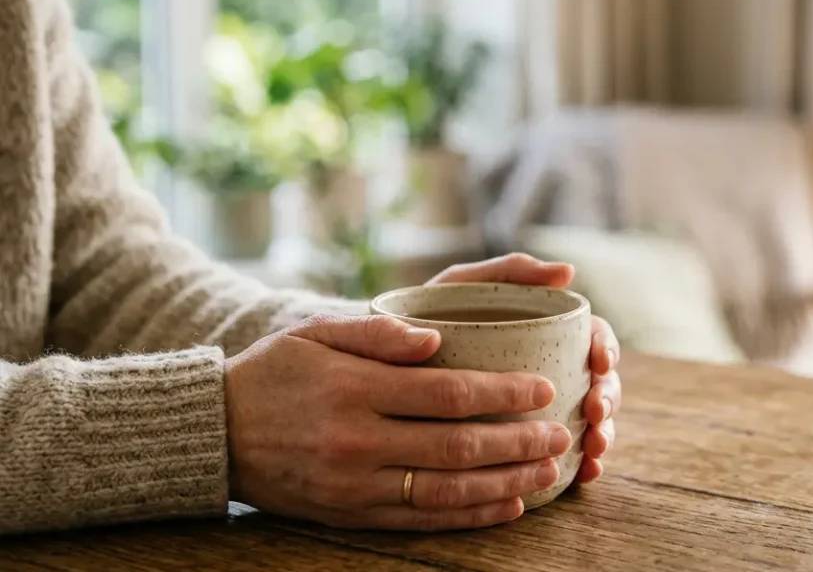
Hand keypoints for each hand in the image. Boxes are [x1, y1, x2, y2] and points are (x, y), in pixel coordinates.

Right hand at [225, 314, 571, 530]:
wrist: (211, 434)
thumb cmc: (274, 372)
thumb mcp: (316, 333)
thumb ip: (379, 334)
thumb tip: (437, 337)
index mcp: (354, 390)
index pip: (447, 394)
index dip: (502, 393)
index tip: (542, 388)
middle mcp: (357, 442)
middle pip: (457, 445)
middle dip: (518, 441)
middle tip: (561, 433)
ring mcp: (355, 485)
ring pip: (448, 489)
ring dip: (507, 483)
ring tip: (549, 472)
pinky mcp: (351, 515)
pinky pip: (422, 520)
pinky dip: (471, 517)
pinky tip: (508, 508)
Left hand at [430, 253, 620, 482]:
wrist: (375, 360)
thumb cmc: (426, 314)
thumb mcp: (463, 284)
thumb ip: (509, 270)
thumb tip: (567, 272)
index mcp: (546, 331)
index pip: (593, 337)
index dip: (604, 349)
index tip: (597, 363)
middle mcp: (552, 368)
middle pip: (599, 382)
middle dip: (607, 399)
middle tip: (594, 413)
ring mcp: (542, 407)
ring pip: (589, 422)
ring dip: (601, 434)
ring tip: (593, 448)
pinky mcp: (525, 441)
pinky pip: (563, 454)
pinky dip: (582, 464)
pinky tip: (584, 473)